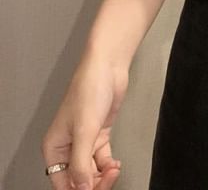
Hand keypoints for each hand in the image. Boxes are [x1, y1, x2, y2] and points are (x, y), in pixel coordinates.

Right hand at [41, 54, 128, 188]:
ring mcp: (84, 141)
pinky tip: (115, 164)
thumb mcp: (85, 130)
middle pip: (78, 179)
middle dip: (94, 183)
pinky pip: (101, 159)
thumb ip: (81, 163)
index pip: (62, 183)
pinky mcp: (99, 134)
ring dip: (103, 175)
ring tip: (114, 169)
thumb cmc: (90, 90)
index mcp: (54, 148)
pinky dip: (108, 165)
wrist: (108, 67)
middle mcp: (67, 147)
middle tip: (110, 179)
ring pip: (91, 170)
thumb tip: (82, 188)